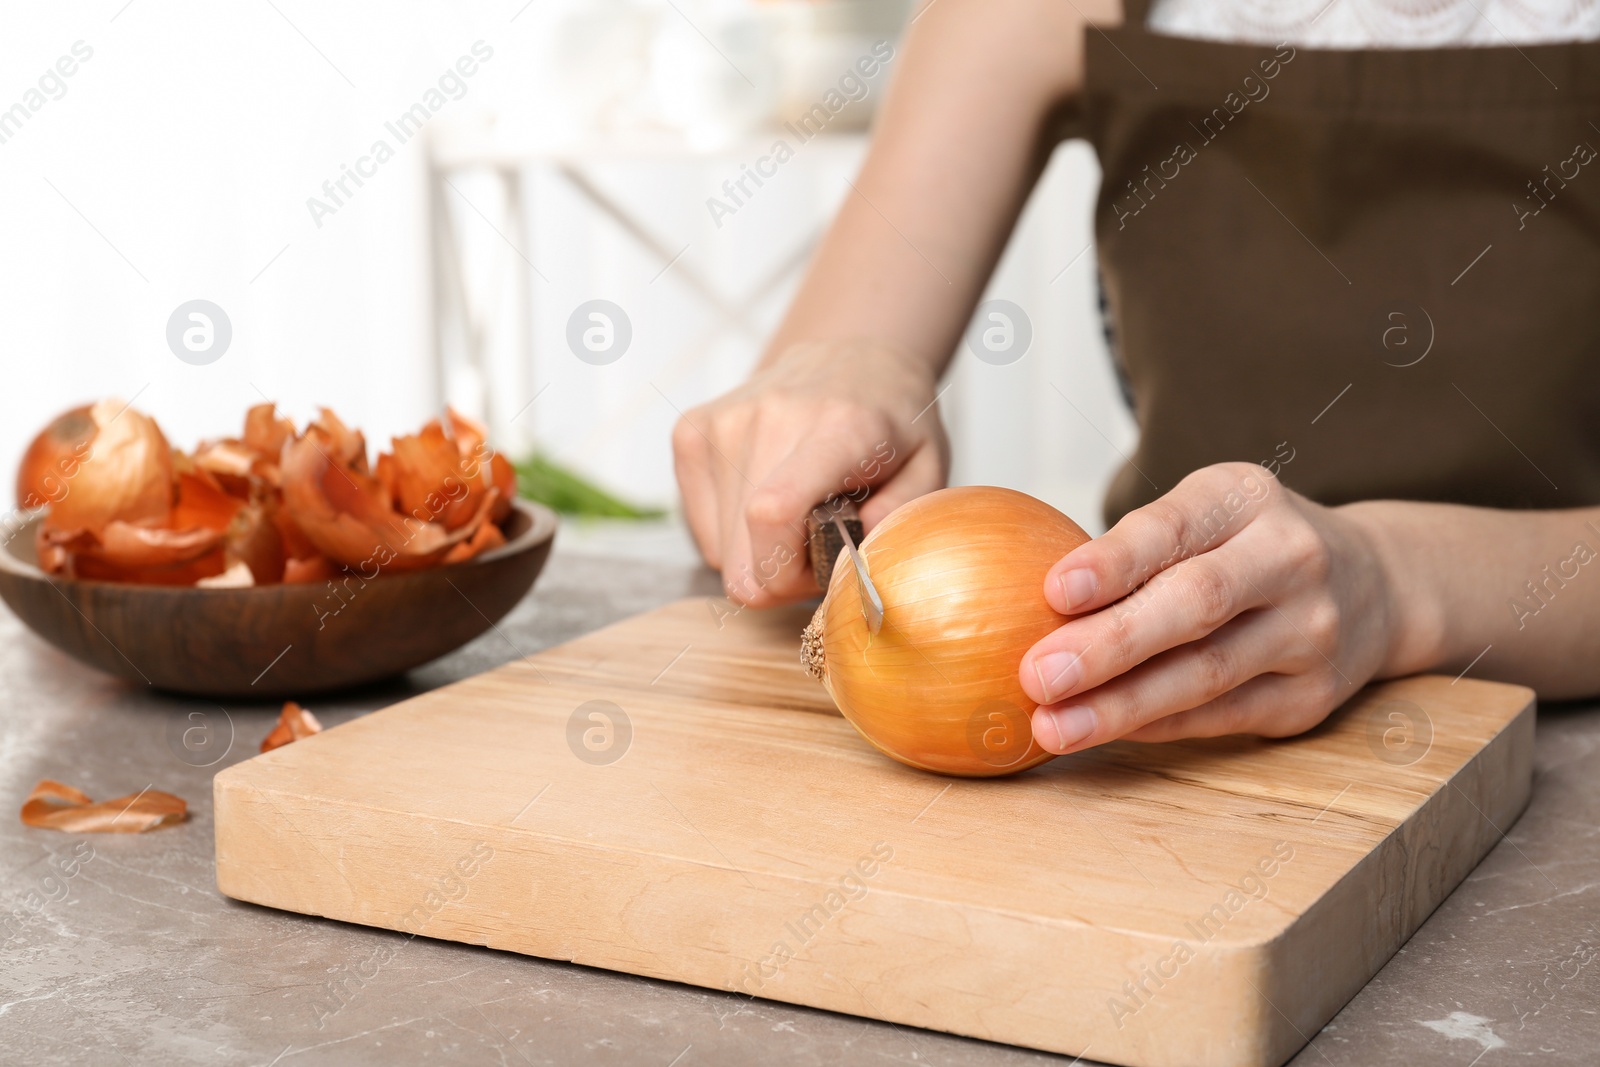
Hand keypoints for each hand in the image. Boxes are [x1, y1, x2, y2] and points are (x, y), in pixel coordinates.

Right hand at [672, 340, 948, 606]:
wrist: (853, 359)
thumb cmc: (893, 424)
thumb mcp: (928, 473)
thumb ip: (895, 523)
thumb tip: (844, 564)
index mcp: (839, 427)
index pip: (772, 514)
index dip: (786, 573)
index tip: (819, 569)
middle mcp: (770, 418)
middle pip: (741, 554)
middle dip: (781, 574)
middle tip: (818, 545)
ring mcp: (721, 423)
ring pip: (721, 551)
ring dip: (759, 552)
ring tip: (797, 516)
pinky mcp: (691, 432)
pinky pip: (702, 529)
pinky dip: (734, 533)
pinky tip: (767, 499)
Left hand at [1018, 463, 1396, 751]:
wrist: (1374, 585)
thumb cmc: (1246, 544)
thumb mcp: (1204, 511)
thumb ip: (1135, 545)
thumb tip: (1022, 597)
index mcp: (1247, 498)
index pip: (1174, 529)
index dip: (1113, 561)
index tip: (1053, 590)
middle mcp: (1291, 558)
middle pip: (1195, 605)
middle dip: (1110, 645)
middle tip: (1038, 674)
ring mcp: (1310, 631)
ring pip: (1206, 675)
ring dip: (1121, 706)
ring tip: (1053, 725)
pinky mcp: (1310, 696)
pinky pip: (1219, 717)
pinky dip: (1156, 726)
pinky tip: (1102, 732)